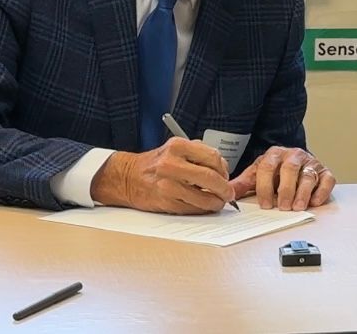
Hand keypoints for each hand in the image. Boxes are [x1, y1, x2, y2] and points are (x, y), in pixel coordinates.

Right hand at [90, 138, 233, 213]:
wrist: (127, 177)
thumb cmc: (156, 163)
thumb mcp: (176, 149)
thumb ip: (199, 154)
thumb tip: (223, 169)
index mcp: (177, 146)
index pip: (213, 157)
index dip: (224, 169)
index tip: (226, 176)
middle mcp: (172, 164)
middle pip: (211, 178)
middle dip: (225, 188)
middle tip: (228, 193)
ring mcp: (167, 184)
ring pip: (204, 197)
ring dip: (216, 202)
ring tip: (219, 202)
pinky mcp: (165, 202)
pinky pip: (192, 208)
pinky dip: (203, 209)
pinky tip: (205, 206)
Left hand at [230, 146, 335, 210]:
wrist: (298, 163)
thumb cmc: (276, 172)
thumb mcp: (257, 176)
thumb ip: (243, 184)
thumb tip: (227, 193)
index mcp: (274, 154)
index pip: (267, 167)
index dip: (265, 186)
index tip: (264, 204)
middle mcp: (294, 155)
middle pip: (289, 169)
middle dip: (285, 189)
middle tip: (282, 207)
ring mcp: (311, 163)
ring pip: (308, 175)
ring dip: (303, 193)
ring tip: (297, 207)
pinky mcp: (325, 171)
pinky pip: (327, 179)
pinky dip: (321, 191)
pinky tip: (314, 202)